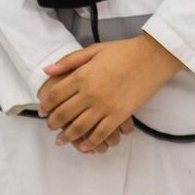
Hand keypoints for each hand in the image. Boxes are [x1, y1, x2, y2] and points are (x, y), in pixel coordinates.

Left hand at [37, 35, 182, 151]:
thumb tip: (47, 70)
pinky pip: (100, 134)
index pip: (55, 95)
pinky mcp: (119, 115)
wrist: (152, 56)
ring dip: (67, 136)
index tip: (42, 110)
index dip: (45, 105)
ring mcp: (105, 106)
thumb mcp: (95, 50)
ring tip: (61, 140)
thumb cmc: (123, 51)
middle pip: (63, 114)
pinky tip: (84, 145)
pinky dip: (90, 142)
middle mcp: (90, 93)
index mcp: (82, 75)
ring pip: (79, 128)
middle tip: (50, 126)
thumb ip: (70, 61)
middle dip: (53, 123)